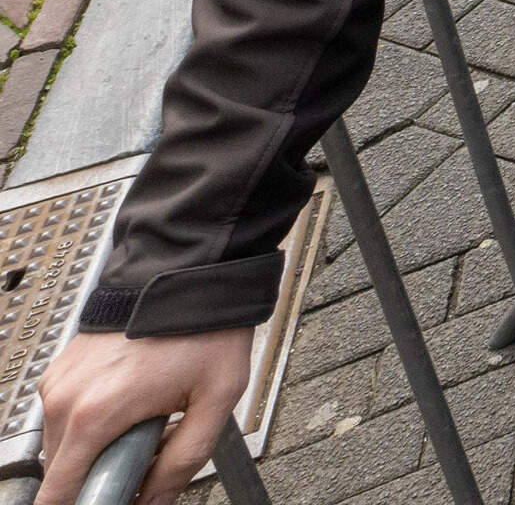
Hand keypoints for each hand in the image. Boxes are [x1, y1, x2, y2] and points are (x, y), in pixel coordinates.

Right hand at [37, 325, 255, 504]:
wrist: (188, 273)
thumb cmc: (204, 329)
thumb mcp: (215, 401)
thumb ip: (184, 460)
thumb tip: (156, 499)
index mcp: (94, 415)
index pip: (57, 494)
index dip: (87, 504)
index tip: (116, 496)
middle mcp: (64, 400)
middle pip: (63, 472)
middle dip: (101, 474)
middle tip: (146, 453)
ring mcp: (58, 383)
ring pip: (64, 445)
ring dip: (98, 449)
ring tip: (146, 423)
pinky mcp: (61, 371)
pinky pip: (67, 415)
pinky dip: (93, 423)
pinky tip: (133, 405)